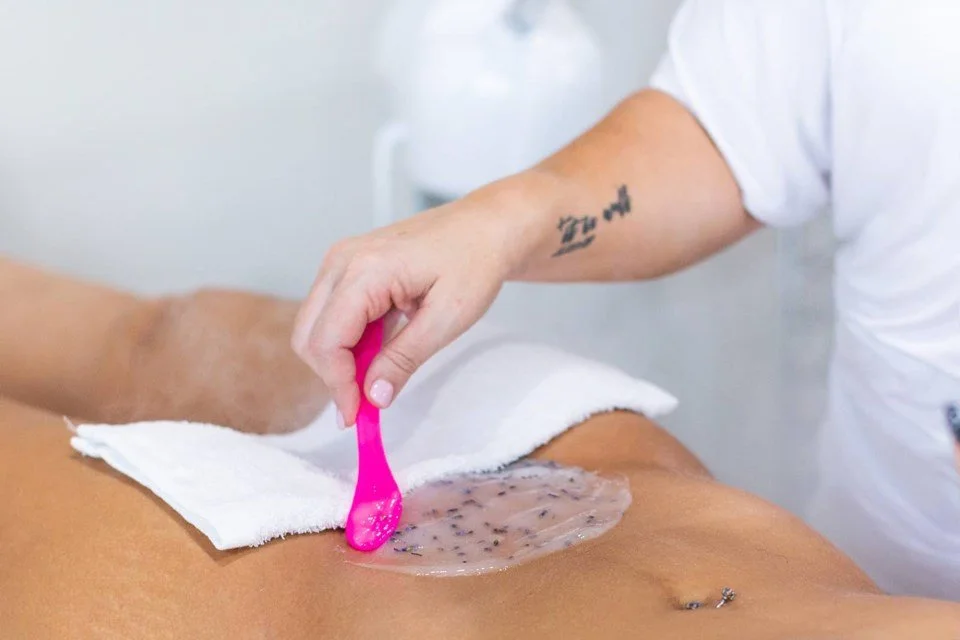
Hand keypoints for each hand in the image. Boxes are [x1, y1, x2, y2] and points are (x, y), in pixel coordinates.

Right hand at [292, 201, 515, 425]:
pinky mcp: (347, 267)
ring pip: (315, 327)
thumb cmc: (475, 260)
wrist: (486, 227)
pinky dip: (348, 341)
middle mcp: (342, 261)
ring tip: (382, 373)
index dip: (338, 384)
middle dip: (333, 375)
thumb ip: (405, 358)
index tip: (358, 415)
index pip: (326, 340)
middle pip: (308, 336)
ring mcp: (341, 261)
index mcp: (365, 270)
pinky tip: (381, 350)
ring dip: (340, 359)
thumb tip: (374, 396)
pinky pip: (331, 314)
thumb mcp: (449, 317)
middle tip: (367, 402)